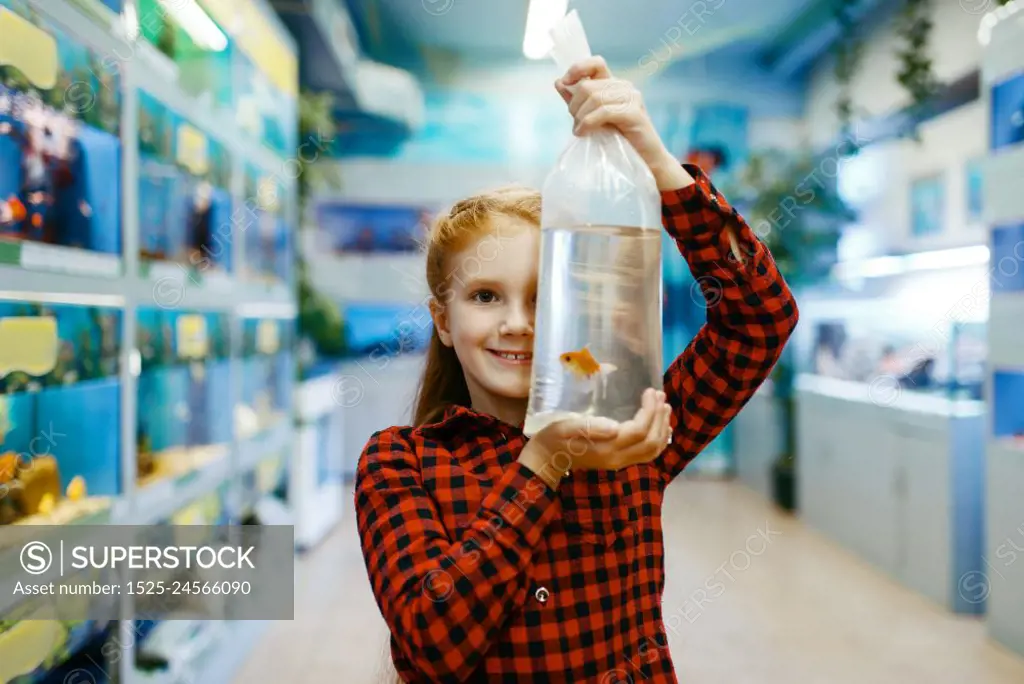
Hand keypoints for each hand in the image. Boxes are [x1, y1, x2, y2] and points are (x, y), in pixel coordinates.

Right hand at [519, 388, 671, 487]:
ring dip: (662, 428)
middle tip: (660, 395)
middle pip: (651, 441)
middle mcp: (618, 458)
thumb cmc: (554, 438)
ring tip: (664, 407)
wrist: (547, 460)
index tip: (649, 391)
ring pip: (653, 450)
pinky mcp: (619, 462)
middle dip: (659, 418)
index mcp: (606, 448)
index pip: (638, 431)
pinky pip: (647, 454)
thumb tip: (615, 426)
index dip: (649, 411)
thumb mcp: (565, 427)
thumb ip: (589, 426)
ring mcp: (620, 462)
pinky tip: (660, 426)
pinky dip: (658, 440)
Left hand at [554, 57, 692, 190]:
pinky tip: (584, 133)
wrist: (645, 161)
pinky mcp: (634, 113)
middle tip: (576, 124)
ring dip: (581, 117)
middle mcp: (624, 86)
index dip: (577, 69)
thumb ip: (578, 101)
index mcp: (614, 84)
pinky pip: (603, 111)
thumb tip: (559, 82)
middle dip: (575, 106)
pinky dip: (588, 123)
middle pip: (587, 86)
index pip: (596, 63)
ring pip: (594, 97)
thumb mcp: (592, 118)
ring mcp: (631, 98)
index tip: (565, 83)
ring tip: (580, 131)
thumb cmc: (619, 141)